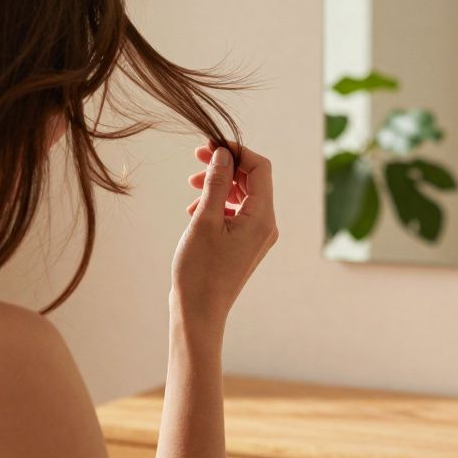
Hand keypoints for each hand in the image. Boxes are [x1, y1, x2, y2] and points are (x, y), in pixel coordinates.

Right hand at [170, 141, 277, 329]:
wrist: (199, 312)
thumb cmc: (200, 270)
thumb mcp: (205, 219)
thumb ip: (217, 183)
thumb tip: (224, 154)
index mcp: (262, 218)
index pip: (260, 168)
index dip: (237, 151)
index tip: (210, 146)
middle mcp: (266, 226)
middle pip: (253, 180)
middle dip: (226, 166)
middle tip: (197, 158)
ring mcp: (256, 237)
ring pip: (243, 196)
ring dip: (219, 184)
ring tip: (191, 185)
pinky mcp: (244, 245)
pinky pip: (237, 213)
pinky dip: (218, 204)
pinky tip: (195, 209)